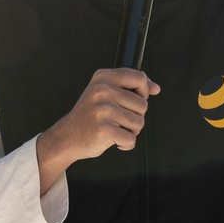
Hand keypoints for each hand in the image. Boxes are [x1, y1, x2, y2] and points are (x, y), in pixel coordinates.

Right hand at [35, 69, 159, 190]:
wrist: (67, 136)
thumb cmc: (90, 115)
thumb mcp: (105, 92)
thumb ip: (130, 87)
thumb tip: (156, 88)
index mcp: (104, 77)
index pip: (139, 78)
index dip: (144, 91)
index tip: (135, 101)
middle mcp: (103, 90)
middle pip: (143, 105)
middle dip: (135, 116)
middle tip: (117, 120)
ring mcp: (103, 110)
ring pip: (139, 123)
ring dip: (131, 131)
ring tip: (114, 129)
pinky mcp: (104, 129)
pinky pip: (131, 139)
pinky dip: (125, 144)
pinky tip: (113, 141)